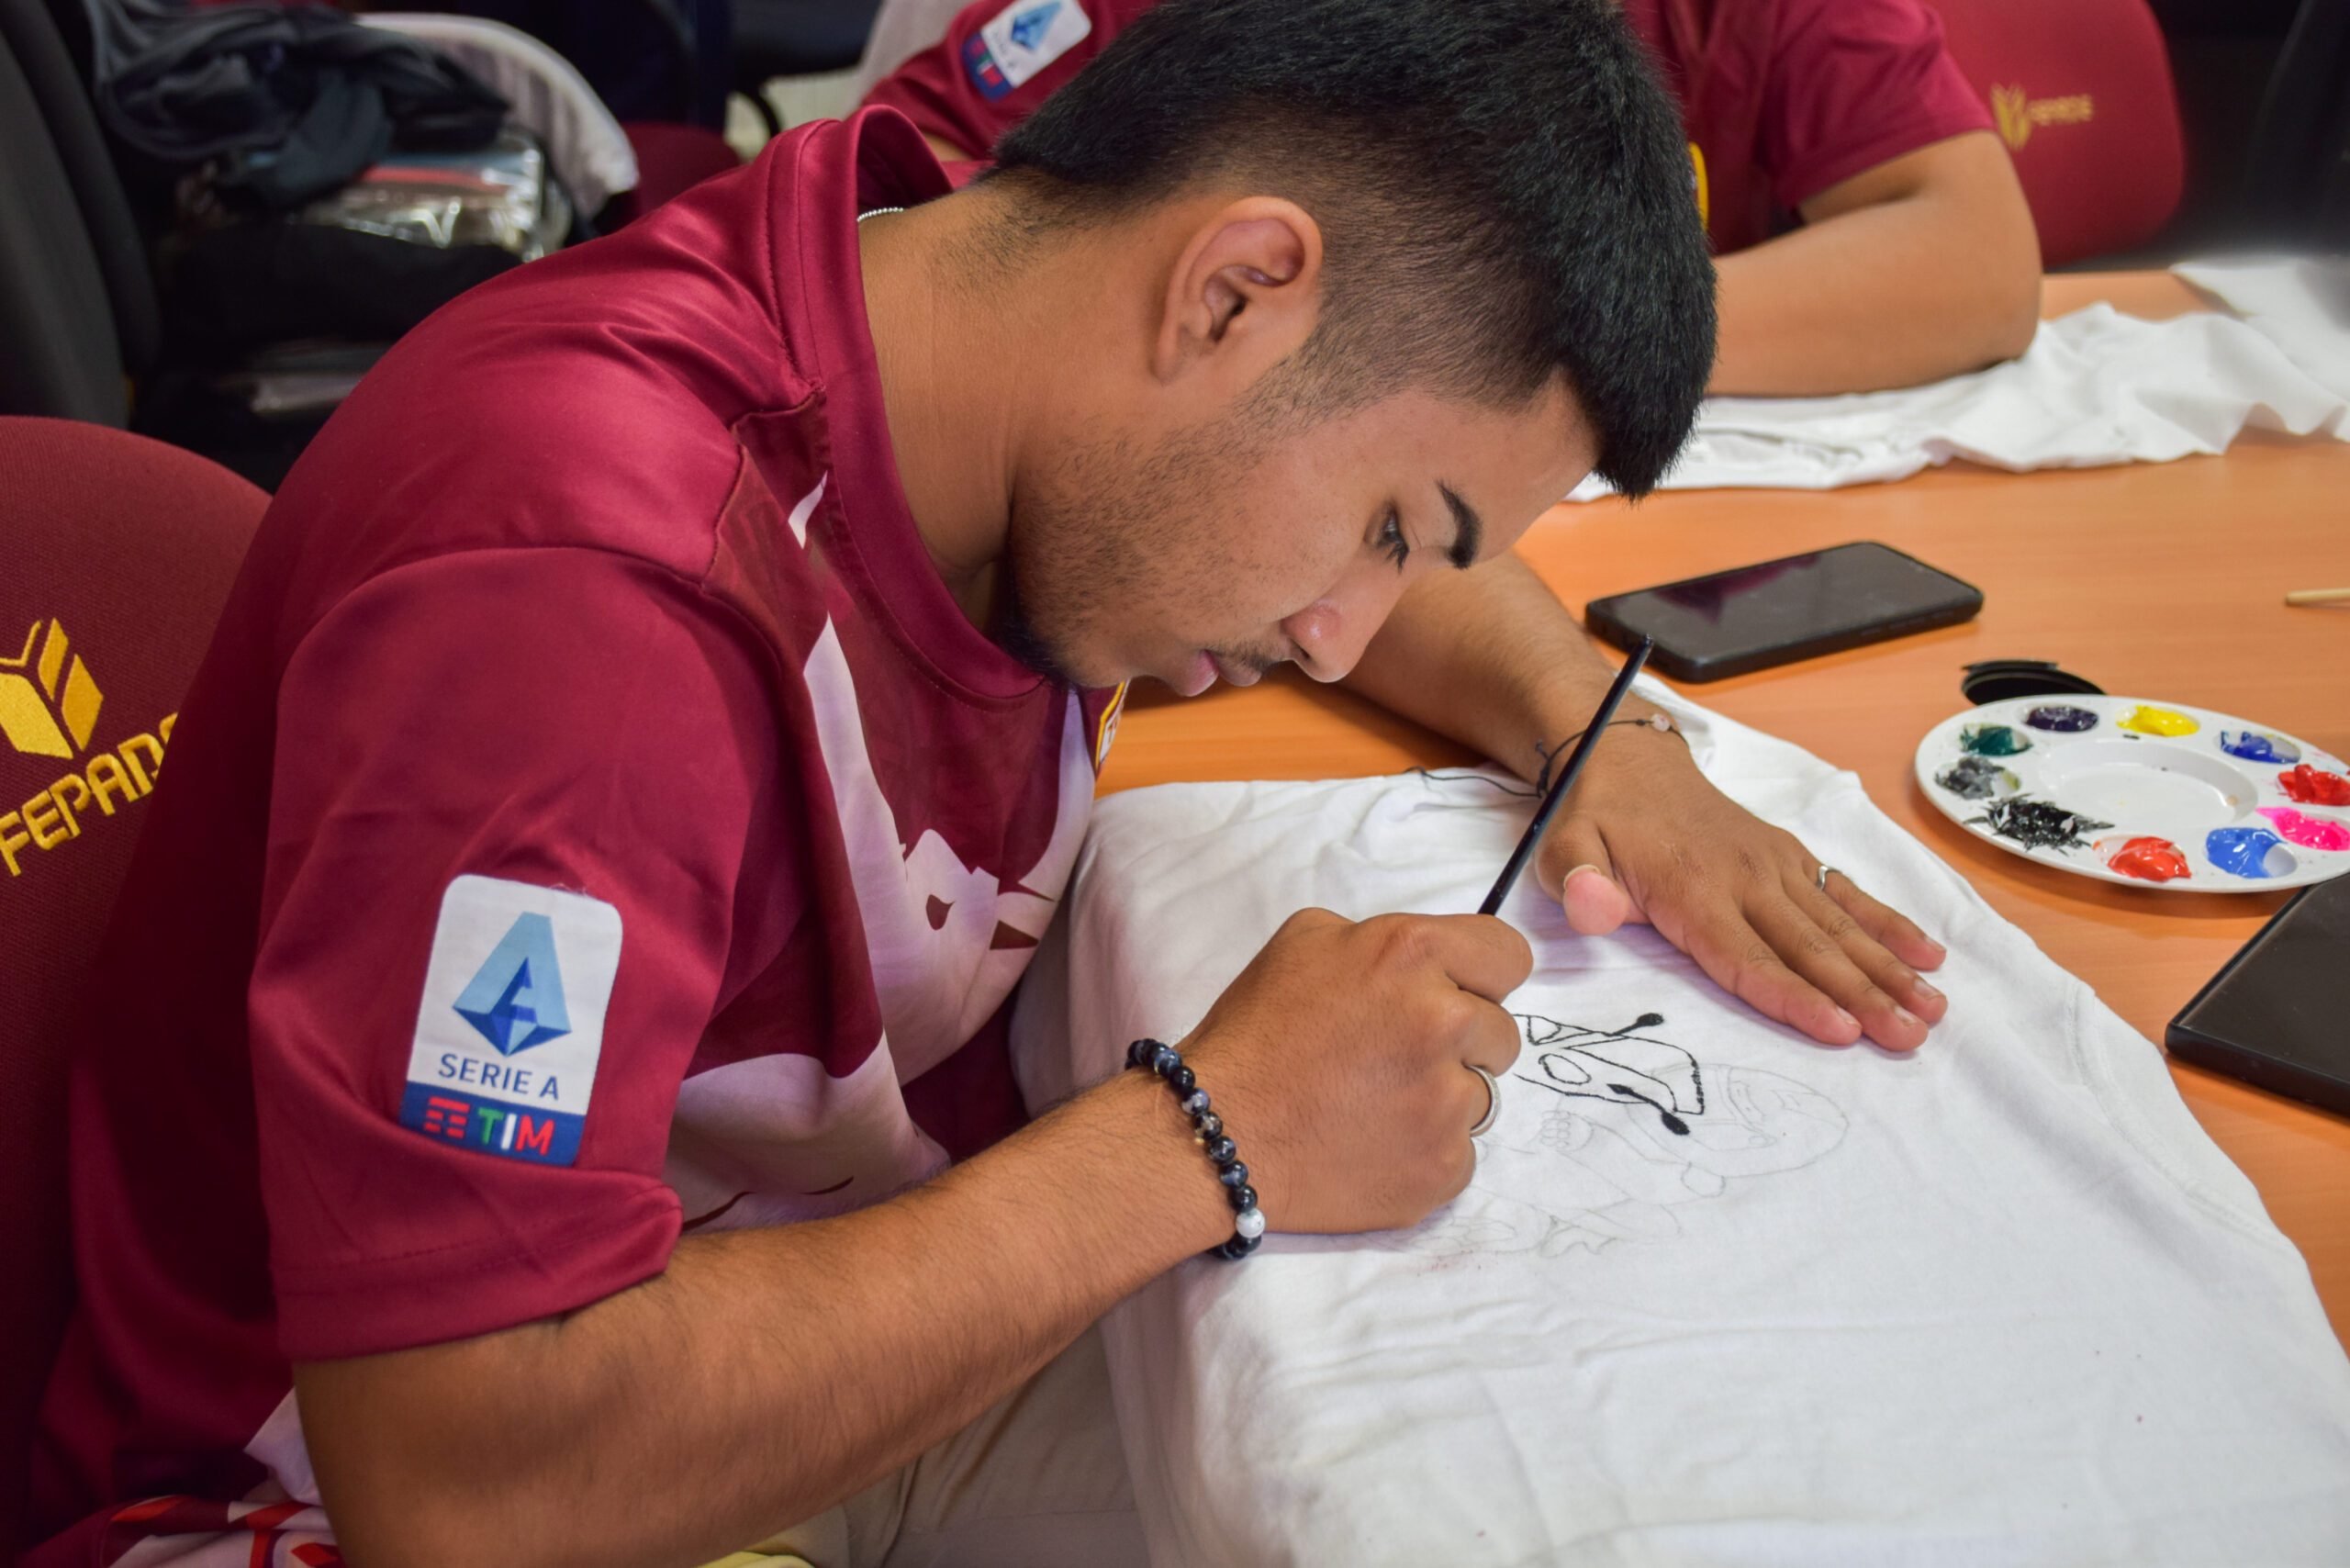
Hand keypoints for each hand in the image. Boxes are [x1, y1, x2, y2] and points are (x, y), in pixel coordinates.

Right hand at [1179, 909, 1530, 1234]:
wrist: (1216, 1132)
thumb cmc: (1254, 1035)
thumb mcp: (1305, 941)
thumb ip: (1383, 939)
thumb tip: (1431, 962)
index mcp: (1412, 953)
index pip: (1509, 956)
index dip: (1480, 976)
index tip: (1455, 994)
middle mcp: (1443, 1021)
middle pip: (1501, 1031)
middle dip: (1459, 1042)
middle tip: (1391, 1057)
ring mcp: (1447, 1101)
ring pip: (1481, 1096)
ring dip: (1440, 1099)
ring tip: (1372, 1104)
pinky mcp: (1442, 1167)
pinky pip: (1461, 1153)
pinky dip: (1425, 1151)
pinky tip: (1371, 1143)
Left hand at [1534, 728, 1946, 1050]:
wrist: (1628, 756)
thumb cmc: (1596, 817)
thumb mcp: (1562, 846)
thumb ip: (1576, 881)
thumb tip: (1592, 905)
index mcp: (1692, 889)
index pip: (1747, 956)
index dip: (1795, 997)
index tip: (1841, 1031)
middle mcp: (1745, 878)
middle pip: (1810, 948)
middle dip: (1863, 996)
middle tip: (1910, 1037)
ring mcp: (1774, 866)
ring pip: (1839, 925)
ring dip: (1889, 969)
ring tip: (1932, 1009)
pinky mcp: (1790, 857)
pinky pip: (1845, 893)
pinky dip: (1889, 923)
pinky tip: (1929, 955)